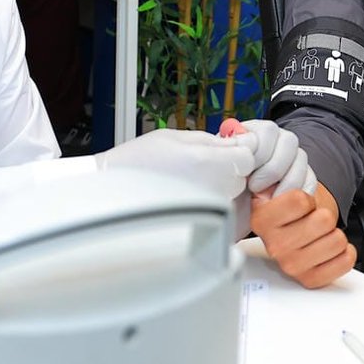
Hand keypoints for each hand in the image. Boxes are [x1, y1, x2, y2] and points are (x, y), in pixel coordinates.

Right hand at [99, 128, 252, 199]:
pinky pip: (222, 211)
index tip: (221, 149)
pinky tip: (190, 196)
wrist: (114, 196)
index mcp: (211, 163)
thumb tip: (238, 143)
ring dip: (222, 185)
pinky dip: (214, 203)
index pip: (249, 157)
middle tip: (201, 164)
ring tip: (191, 180)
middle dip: (230, 168)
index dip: (237, 150)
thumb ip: (213, 140)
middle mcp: (216, 189)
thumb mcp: (176, 137)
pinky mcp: (204, 226)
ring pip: (233, 194)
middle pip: (243, 176)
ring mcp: (211, 211)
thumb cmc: (138, 164)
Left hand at [218, 118, 316, 196]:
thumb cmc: (227, 178)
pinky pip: (310, 181)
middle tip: (254, 188)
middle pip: (289, 143)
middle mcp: (281, 140)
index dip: (258, 152)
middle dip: (271, 170)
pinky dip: (298, 195)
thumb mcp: (222, 160)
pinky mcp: (306, 177)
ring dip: (284, 185)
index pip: (268, 131)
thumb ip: (227, 147)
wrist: (238, 199)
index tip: (245, 171)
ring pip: (302, 162)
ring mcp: (296, 157)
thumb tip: (234, 135)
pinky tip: (280, 205)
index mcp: (260, 131)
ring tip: (265, 200)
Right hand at [251, 182, 355, 288]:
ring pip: (337, 240)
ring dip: (333, 232)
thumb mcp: (278, 186)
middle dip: (323, 215)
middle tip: (311, 219)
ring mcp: (292, 265)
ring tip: (319, 233)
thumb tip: (276, 173)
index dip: (306, 198)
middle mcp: (274, 246)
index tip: (299, 203)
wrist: (294, 228)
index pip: (300, 201)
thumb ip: (276, 179)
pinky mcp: (311, 279)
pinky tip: (329, 247)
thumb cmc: (290, 208)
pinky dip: (345, 251)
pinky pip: (345, 261)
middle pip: (324, 220)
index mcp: (261, 220)